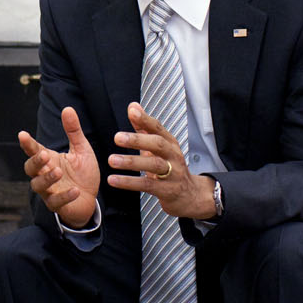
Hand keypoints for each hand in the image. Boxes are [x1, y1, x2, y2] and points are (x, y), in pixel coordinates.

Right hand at [18, 106, 100, 227]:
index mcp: (49, 160)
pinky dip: (64, 196)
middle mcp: (44, 174)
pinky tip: (75, 190)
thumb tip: (67, 108)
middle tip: (44, 154)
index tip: (22, 134)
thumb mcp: (81, 149)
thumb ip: (73, 131)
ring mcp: (49, 191)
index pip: (34, 150)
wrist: (90, 199)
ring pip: (38, 186)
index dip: (27, 143)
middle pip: (30, 168)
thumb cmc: (83, 173)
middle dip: (35, 161)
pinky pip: (56, 202)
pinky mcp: (58, 205)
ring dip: (47, 178)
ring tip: (58, 171)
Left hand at [107, 102, 215, 219]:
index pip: (158, 128)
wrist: (190, 195)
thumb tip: (133, 107)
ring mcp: (172, 174)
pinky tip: (114, 180)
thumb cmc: (171, 168)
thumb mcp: (159, 147)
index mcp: (169, 143)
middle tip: (118, 137)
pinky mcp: (167, 191)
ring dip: (131, 162)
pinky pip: (147, 185)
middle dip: (137, 140)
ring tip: (112, 160)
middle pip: (158, 144)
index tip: (132, 112)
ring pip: (153, 165)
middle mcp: (173, 156)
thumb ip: (144, 127)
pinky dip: (129, 183)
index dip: (146, 119)